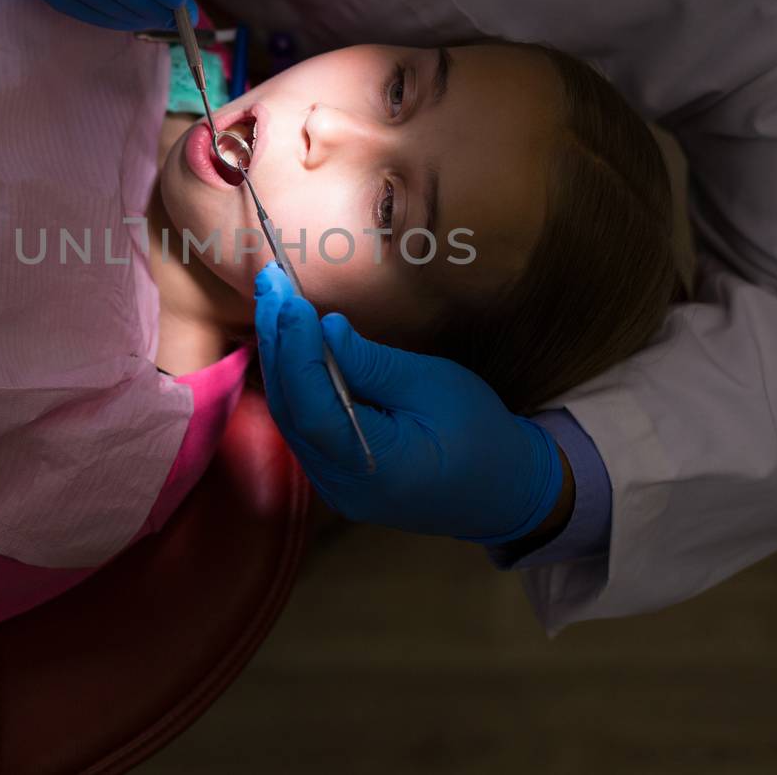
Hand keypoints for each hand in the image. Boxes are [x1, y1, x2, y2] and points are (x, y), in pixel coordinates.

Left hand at [253, 263, 566, 542]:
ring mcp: (335, 486)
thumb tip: (324, 330)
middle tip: (271, 285)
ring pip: (291, 416)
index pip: (313, 408)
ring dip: (281, 357)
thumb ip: (374, 364)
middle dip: (279, 343)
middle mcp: (342, 486)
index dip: (295, 351)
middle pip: (291, 410)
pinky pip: (304, 424)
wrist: (505, 491)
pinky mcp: (337, 475)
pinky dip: (295, 380)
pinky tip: (290, 342)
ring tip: (274, 302)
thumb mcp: (434, 387)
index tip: (289, 300)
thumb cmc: (482, 435)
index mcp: (375, 468)